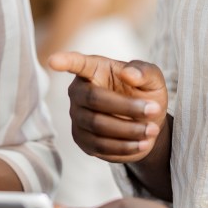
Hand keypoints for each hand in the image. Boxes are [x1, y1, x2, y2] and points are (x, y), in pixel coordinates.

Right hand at [51, 52, 165, 162]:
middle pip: (94, 99)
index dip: (65, 62)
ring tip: (152, 130)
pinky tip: (142, 143)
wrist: (147, 124)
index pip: (77, 63)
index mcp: (94, 70)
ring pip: (97, 125)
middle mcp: (79, 92)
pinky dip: (124, 146)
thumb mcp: (153, 79)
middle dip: (126, 106)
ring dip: (129, 130)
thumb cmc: (145, 93)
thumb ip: (144, 72)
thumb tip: (129, 74)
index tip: (54, 61)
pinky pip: (100, 146)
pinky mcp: (82, 140)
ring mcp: (77, 117)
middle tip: (154, 110)